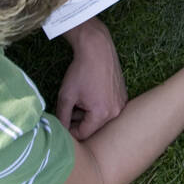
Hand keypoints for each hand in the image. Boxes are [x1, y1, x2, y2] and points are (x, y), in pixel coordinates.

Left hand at [57, 18, 126, 138]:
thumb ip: (62, 117)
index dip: (70, 130)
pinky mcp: (123, 95)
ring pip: (101, 118)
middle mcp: (115, 112)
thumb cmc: (80, 71)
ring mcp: (121, 103)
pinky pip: (109, 108)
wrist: (97, 49)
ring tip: (80, 99)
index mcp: (102, 114)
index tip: (62, 121)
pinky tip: (91, 93)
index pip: (83, 134)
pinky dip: (98, 105)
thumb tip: (59, 132)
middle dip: (79, 121)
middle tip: (70, 108)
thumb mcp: (66, 96)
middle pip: (93, 127)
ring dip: (88, 113)